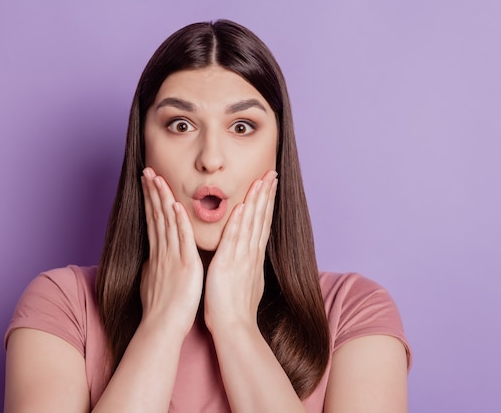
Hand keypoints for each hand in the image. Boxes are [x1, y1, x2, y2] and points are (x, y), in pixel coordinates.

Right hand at [140, 167, 203, 336]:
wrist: (162, 328)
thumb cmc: (160, 308)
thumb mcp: (153, 280)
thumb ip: (155, 265)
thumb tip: (153, 257)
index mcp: (158, 253)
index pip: (153, 220)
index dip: (150, 199)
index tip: (148, 182)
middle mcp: (163, 251)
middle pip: (156, 215)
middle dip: (151, 191)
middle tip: (147, 170)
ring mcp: (172, 257)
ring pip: (166, 222)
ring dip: (162, 199)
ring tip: (157, 178)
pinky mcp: (185, 266)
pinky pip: (181, 240)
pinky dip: (178, 222)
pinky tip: (174, 205)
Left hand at [204, 170, 277, 332]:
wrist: (235, 326)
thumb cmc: (235, 308)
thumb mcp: (245, 281)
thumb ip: (246, 264)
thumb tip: (249, 257)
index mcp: (252, 256)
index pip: (262, 223)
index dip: (266, 203)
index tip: (270, 185)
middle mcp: (251, 253)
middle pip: (261, 218)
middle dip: (267, 194)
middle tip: (272, 173)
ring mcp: (242, 258)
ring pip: (252, 223)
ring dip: (257, 200)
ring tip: (262, 180)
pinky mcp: (228, 264)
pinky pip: (235, 239)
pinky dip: (240, 222)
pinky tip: (244, 205)